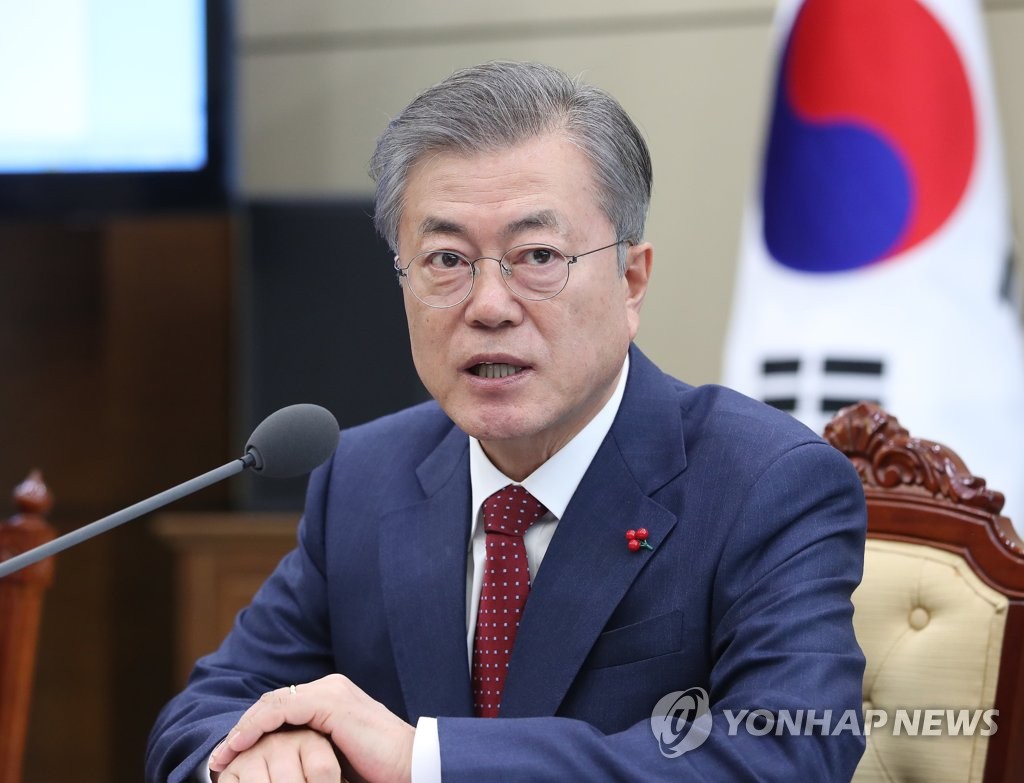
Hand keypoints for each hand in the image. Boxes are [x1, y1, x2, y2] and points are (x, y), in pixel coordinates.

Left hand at [210, 674, 414, 782]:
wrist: (413, 765)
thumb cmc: (380, 769)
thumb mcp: (336, 757)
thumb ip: (313, 748)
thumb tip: (282, 765)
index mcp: (332, 697)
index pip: (281, 707)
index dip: (252, 729)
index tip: (229, 756)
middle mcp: (330, 687)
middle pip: (272, 702)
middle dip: (242, 729)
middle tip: (218, 757)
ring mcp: (331, 692)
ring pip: (273, 703)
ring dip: (243, 729)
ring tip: (222, 755)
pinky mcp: (331, 703)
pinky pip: (282, 709)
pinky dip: (256, 726)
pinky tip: (240, 745)